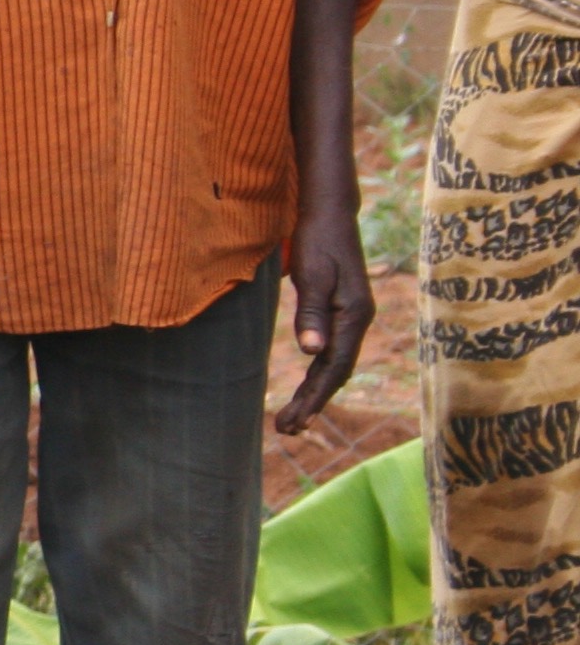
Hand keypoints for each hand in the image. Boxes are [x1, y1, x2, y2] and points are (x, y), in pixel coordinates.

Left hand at [274, 204, 374, 435]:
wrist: (330, 214)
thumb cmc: (317, 240)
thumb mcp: (312, 275)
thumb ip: (312, 313)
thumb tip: (311, 352)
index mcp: (354, 315)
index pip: (334, 367)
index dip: (315, 397)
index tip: (295, 421)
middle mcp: (359, 320)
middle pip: (336, 372)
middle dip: (313, 403)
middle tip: (286, 430)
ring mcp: (352, 317)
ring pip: (335, 365)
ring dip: (315, 393)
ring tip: (292, 420)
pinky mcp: (343, 313)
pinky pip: (333, 352)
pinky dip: (319, 374)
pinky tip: (307, 388)